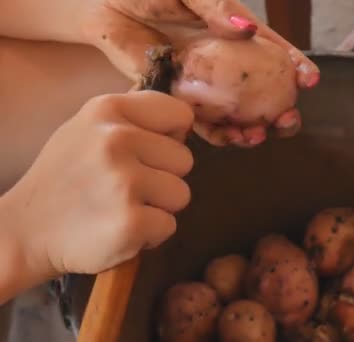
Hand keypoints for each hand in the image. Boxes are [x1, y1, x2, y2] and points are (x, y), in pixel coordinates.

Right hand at [2, 91, 193, 277]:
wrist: (26, 232)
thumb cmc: (66, 178)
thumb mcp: (89, 129)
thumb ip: (133, 120)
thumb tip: (183, 123)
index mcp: (108, 110)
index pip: (180, 114)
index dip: (172, 138)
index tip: (151, 153)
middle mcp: (117, 140)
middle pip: (185, 159)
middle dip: (163, 177)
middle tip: (127, 187)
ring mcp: (124, 182)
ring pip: (181, 194)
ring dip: (158, 207)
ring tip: (124, 207)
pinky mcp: (131, 222)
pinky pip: (169, 226)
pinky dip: (150, 235)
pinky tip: (121, 229)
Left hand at [80, 0, 319, 146]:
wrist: (106, 6)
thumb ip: (218, 7)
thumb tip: (248, 31)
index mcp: (236, 33)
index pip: (274, 52)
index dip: (296, 66)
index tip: (310, 81)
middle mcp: (226, 62)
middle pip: (263, 92)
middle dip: (282, 109)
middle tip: (289, 120)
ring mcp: (205, 83)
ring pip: (238, 113)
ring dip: (253, 129)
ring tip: (259, 136)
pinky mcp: (180, 99)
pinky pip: (204, 122)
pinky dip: (219, 134)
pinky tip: (231, 139)